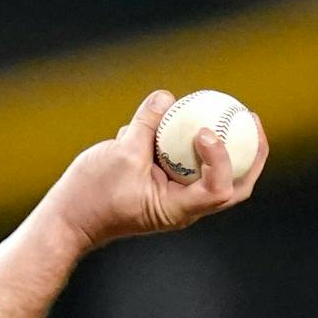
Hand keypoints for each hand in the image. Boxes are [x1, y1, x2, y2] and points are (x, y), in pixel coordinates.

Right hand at [38, 90, 269, 252]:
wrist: (67, 220)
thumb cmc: (91, 196)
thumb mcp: (119, 154)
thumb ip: (146, 124)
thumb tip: (166, 97)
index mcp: (178, 209)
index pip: (219, 187)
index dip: (222, 157)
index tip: (203, 132)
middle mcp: (184, 207)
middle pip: (235, 185)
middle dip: (250, 153)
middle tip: (249, 119)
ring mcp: (175, 200)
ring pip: (217, 176)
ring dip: (229, 148)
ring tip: (233, 114)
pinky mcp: (162, 189)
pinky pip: (190, 167)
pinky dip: (195, 147)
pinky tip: (191, 120)